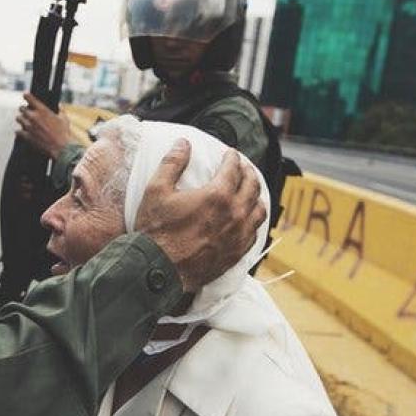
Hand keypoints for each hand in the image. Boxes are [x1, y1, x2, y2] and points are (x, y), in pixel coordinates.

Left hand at [15, 92, 73, 158]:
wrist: (62, 149)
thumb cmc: (64, 133)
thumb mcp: (64, 119)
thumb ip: (60, 110)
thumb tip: (59, 106)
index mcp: (43, 110)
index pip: (29, 98)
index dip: (26, 96)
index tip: (25, 95)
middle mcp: (34, 117)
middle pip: (21, 109)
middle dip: (24, 110)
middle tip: (27, 112)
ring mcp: (29, 127)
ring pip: (18, 119)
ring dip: (22, 120)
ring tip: (25, 122)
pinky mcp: (27, 136)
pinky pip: (17, 131)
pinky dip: (20, 131)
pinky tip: (23, 132)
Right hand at [134, 140, 265, 292]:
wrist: (158, 271)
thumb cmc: (155, 231)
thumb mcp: (156, 190)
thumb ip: (172, 163)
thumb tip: (183, 143)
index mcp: (217, 195)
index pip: (233, 168)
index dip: (232, 158)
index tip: (230, 154)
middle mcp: (234, 214)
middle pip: (252, 186)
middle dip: (248, 172)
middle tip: (243, 168)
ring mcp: (238, 236)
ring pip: (259, 210)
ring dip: (257, 196)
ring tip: (250, 191)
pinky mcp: (237, 253)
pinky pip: (255, 233)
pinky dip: (254, 221)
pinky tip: (247, 219)